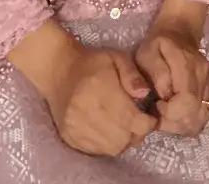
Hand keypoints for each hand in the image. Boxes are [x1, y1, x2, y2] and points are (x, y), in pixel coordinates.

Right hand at [8, 19, 157, 156]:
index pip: (133, 121)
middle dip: (136, 133)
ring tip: (124, 126)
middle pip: (123, 138)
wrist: (58, 69)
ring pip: (111, 148)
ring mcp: (76, 127)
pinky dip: (107, 145)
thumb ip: (133, 75)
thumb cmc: (92, 62)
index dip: (148, 123)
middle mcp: (87, 112)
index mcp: (101, 89)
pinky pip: (96, 151)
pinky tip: (109, 131)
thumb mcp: (117, 57)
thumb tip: (145, 94)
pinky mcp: (69, 137)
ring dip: (123, 141)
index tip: (151, 117)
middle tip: (138, 122)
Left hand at [135, 0, 208, 137]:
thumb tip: (166, 95)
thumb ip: (156, 73)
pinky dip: (190, 122)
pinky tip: (178, 114)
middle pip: (195, 115)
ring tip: (167, 114)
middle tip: (159, 112)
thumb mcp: (147, 53)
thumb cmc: (157, 45)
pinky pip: (205, 116)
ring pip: (201, 119)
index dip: (170, 112)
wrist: (179, 32)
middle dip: (174, 122)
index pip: (187, 100)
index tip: (156, 105)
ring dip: (182, 125)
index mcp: (187, 64)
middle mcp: (204, 74)